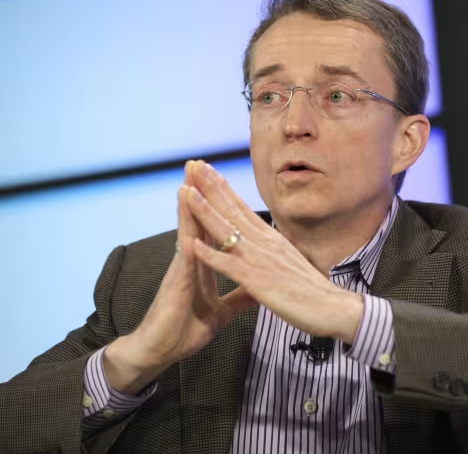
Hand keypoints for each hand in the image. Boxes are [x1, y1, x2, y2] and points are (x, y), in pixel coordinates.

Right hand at [103, 161, 254, 393]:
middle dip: (201, 192)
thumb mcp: (222, 311)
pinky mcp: (176, 286)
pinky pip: (183, 261)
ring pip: (187, 232)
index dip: (220, 206)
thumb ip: (240, 296)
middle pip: (199, 221)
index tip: (225, 182)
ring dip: (189, 206)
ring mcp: (181, 270)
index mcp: (203, 264)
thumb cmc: (185, 329)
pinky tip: (189, 229)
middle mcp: (191, 261)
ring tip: (189, 179)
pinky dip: (187, 244)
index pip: (214, 229)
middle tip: (202, 163)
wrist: (159, 352)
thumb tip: (260, 287)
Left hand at [184, 161, 363, 342]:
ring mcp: (261, 261)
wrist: (333, 308)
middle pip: (233, 211)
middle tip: (194, 166)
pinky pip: (230, 266)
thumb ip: (274, 252)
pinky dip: (211, 255)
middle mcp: (265, 244)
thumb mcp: (290, 262)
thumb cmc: (312, 291)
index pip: (243, 209)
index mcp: (272, 240)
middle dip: (211, 188)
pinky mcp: (259, 281)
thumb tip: (267, 242)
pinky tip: (193, 245)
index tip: (209, 172)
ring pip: (227, 232)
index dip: (224, 190)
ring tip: (187, 193)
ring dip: (205, 212)